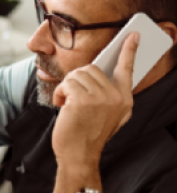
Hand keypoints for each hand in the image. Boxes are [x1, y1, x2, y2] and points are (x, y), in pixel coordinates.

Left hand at [51, 34, 138, 167]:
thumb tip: (96, 74)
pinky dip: (59, 93)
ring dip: (66, 88)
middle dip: (75, 80)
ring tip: (66, 104)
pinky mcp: (83, 100)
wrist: (78, 156)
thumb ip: (106, 95)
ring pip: (77, 74)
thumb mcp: (106, 115)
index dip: (129, 51)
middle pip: (91, 68)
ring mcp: (101, 98)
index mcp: (125, 101)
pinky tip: (61, 106)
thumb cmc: (86, 135)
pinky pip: (67, 83)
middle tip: (70, 97)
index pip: (128, 69)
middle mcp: (117, 97)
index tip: (133, 35)